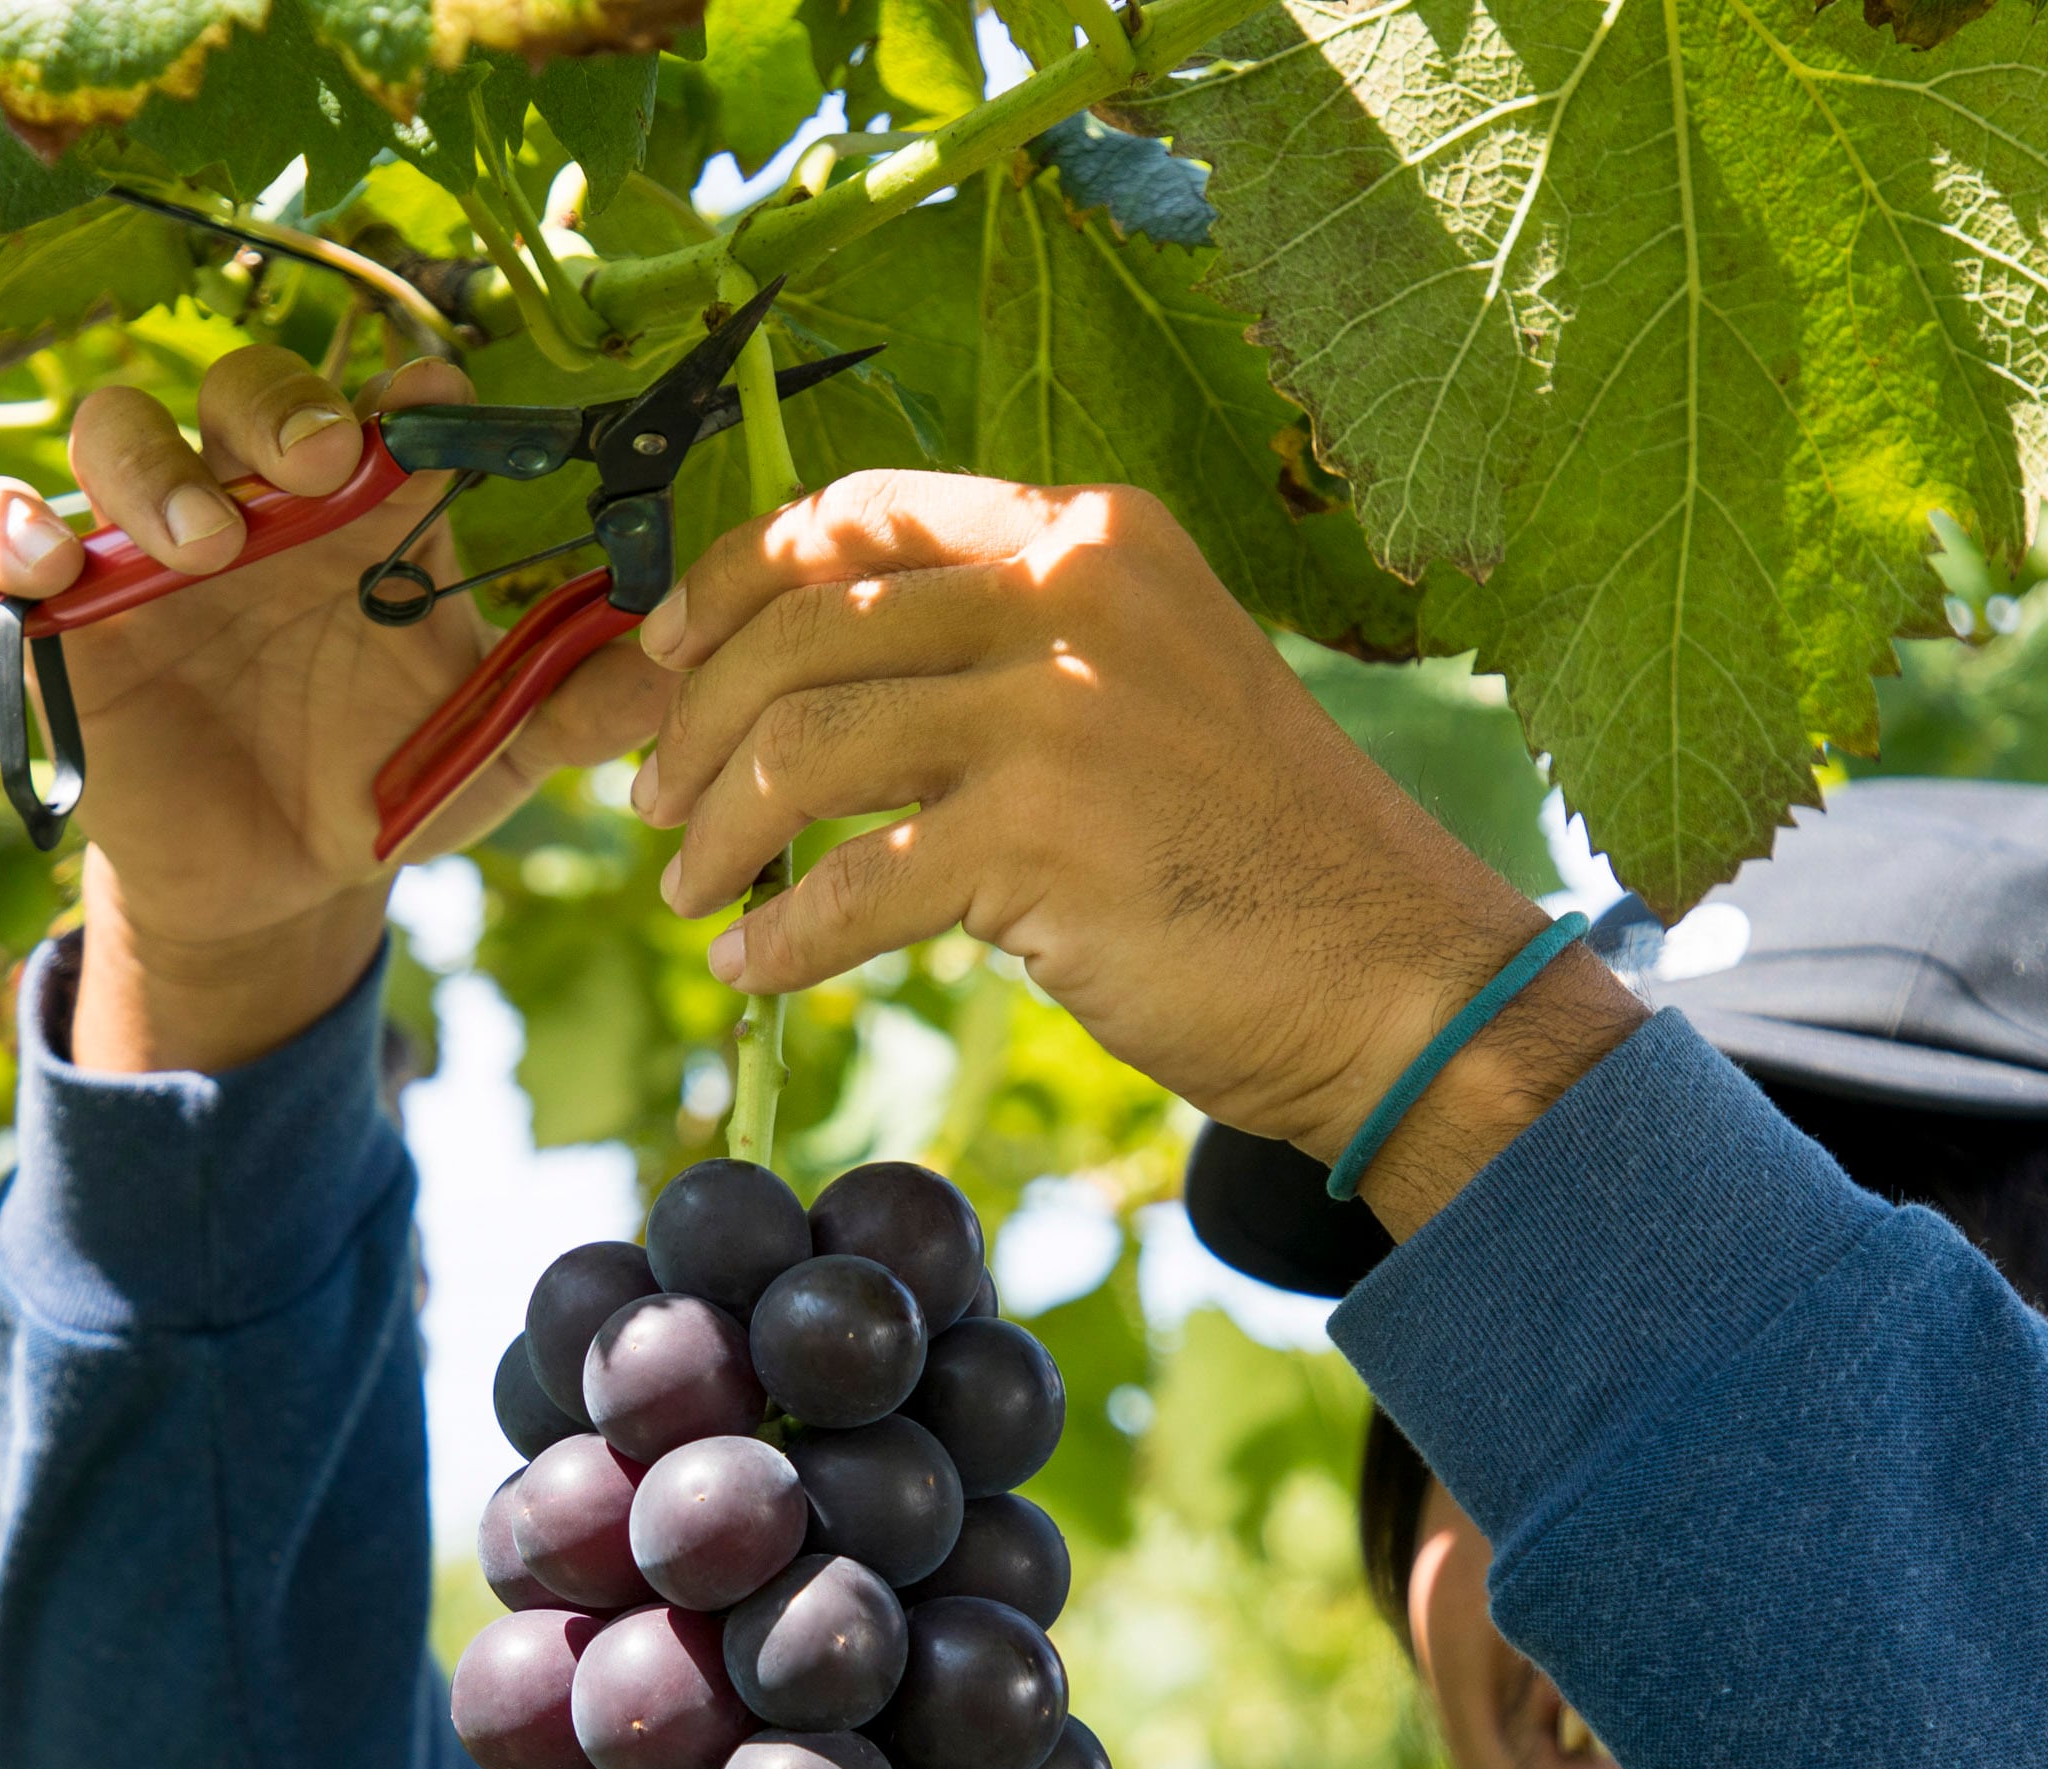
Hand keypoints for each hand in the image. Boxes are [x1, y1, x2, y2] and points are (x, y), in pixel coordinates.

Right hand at [0, 347, 667, 1073]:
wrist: (275, 888)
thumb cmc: (385, 785)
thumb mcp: (490, 753)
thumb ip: (580, 701)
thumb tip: (683, 654)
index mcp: (371, 511)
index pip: (386, 405)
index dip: (412, 390)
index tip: (443, 408)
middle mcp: (259, 501)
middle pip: (251, 391)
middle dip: (282, 409)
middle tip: (326, 466)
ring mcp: (150, 545)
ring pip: (120, 431)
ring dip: (152, 466)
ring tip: (202, 544)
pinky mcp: (61, 608)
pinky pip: (5, 530)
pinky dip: (10, 527)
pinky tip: (51, 568)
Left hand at [631, 473, 1640, 1232]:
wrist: (1391, 974)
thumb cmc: (1250, 853)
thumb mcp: (1134, 690)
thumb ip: (993, 659)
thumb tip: (792, 691)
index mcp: (1089, 532)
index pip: (854, 514)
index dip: (728, 581)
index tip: (663, 654)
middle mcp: (1072, 589)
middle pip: (799, 620)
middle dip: (693, 719)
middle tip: (656, 802)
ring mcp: (1057, 708)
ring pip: (802, 742)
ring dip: (718, 827)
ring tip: (692, 888)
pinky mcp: (1041, 836)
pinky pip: (851, 881)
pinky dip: (783, 933)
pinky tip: (753, 967)